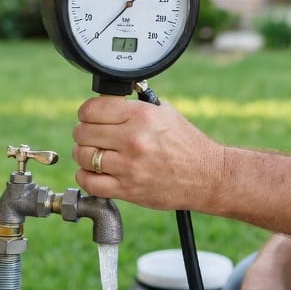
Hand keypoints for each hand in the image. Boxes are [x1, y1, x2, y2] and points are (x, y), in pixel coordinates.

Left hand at [72, 94, 223, 211]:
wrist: (208, 176)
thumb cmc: (188, 144)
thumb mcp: (166, 113)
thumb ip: (136, 106)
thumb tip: (111, 99)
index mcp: (141, 117)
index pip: (92, 109)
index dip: (87, 112)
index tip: (90, 116)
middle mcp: (133, 140)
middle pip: (83, 132)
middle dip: (84, 132)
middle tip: (91, 135)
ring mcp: (129, 167)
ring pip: (83, 156)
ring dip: (84, 154)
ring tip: (93, 153)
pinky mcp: (128, 190)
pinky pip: (90, 183)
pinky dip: (86, 176)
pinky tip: (94, 172)